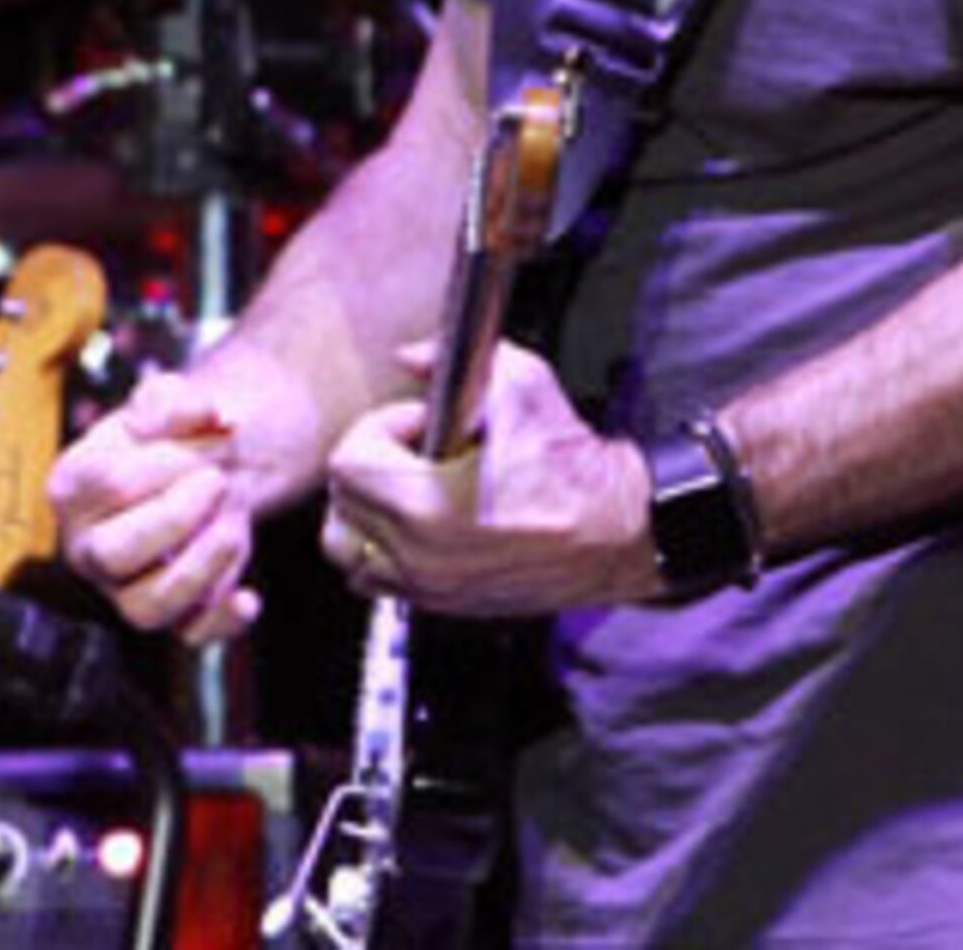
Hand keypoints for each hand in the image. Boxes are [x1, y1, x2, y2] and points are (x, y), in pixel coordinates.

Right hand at [53, 366, 261, 645]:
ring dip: (200, 567)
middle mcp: (86, 547)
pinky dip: (221, 621)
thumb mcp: (165, 401)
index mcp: (71, 489)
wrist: (198, 471)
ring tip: (233, 527)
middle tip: (217, 482)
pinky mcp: (166, 615)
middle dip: (175, 518)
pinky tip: (248, 594)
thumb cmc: (169, 439)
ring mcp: (122, 587)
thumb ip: (174, 399)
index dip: (165, 463)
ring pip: (147, 606)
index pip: (108, 484)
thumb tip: (206, 412)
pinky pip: (188, 636)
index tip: (203, 443)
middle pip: (113, 553)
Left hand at [316, 340, 656, 617]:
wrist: (621, 531)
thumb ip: (447, 361)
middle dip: (369, 466)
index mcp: (425, 506)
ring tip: (403, 489)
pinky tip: (417, 525)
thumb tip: (408, 357)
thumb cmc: (574, 466)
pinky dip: (382, 553)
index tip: (419, 423)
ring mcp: (429, 586)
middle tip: (413, 452)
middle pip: (341, 505)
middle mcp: (418, 555)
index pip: (347, 462)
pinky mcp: (445, 604)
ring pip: (349, 551)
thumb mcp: (519, 384)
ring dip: (363, 514)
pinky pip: (378, 582)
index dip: (379, 429)